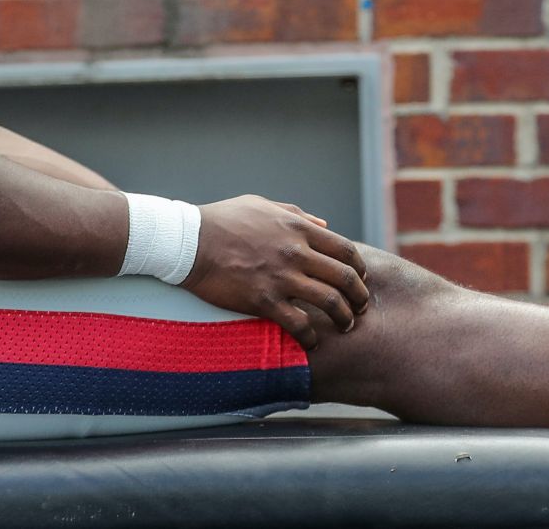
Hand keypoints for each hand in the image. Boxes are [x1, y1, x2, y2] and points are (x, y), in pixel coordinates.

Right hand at [181, 195, 368, 349]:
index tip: (361, 279)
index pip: (345, 250)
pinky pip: (298, 324)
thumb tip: (325, 223)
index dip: (360, 268)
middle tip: (360, 308)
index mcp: (299, 228)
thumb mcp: (264, 205)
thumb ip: (298, 214)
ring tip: (345, 326)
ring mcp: (281, 277)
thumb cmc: (223, 220)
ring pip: (329, 302)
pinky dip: (311, 337)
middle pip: (345, 277)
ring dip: (343, 317)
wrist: (187, 241)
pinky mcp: (263, 301)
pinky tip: (312, 342)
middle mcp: (296, 252)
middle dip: (359, 296)